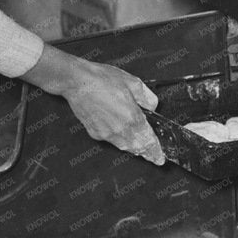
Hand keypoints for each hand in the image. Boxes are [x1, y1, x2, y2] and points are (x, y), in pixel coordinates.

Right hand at [25, 46, 165, 165]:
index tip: (160, 158)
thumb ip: (147, 97)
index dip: (155, 150)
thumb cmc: (102, 79)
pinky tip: (123, 137)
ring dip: (134, 148)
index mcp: (132, 117)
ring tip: (142, 150)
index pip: (148, 139)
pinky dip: (120, 141)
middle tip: (154, 157)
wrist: (77, 82)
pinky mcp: (95, 133)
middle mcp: (119, 129)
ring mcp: (106, 133)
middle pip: (137, 147)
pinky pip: (111, 141)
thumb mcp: (133, 82)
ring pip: (124, 146)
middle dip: (146, 153)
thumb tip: (152, 106)